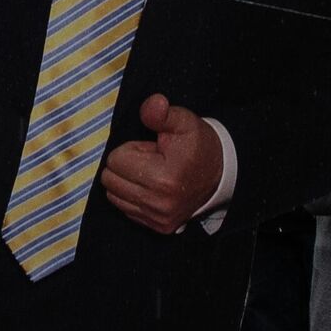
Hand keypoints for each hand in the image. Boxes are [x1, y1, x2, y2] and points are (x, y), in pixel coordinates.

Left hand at [100, 94, 223, 233]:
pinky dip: (131, 196)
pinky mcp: (159, 227)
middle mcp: (159, 203)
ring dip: (126, 181)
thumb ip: (161, 114)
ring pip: (113, 195)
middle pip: (109, 178)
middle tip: (150, 161)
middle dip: (125, 165)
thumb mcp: (182, 122)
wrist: (220, 174)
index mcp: (163, 178)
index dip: (131, 149)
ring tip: (150, 173)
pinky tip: (151, 187)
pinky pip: (125, 209)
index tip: (152, 150)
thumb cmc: (197, 146)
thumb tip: (153, 103)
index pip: (115, 159)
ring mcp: (158, 217)